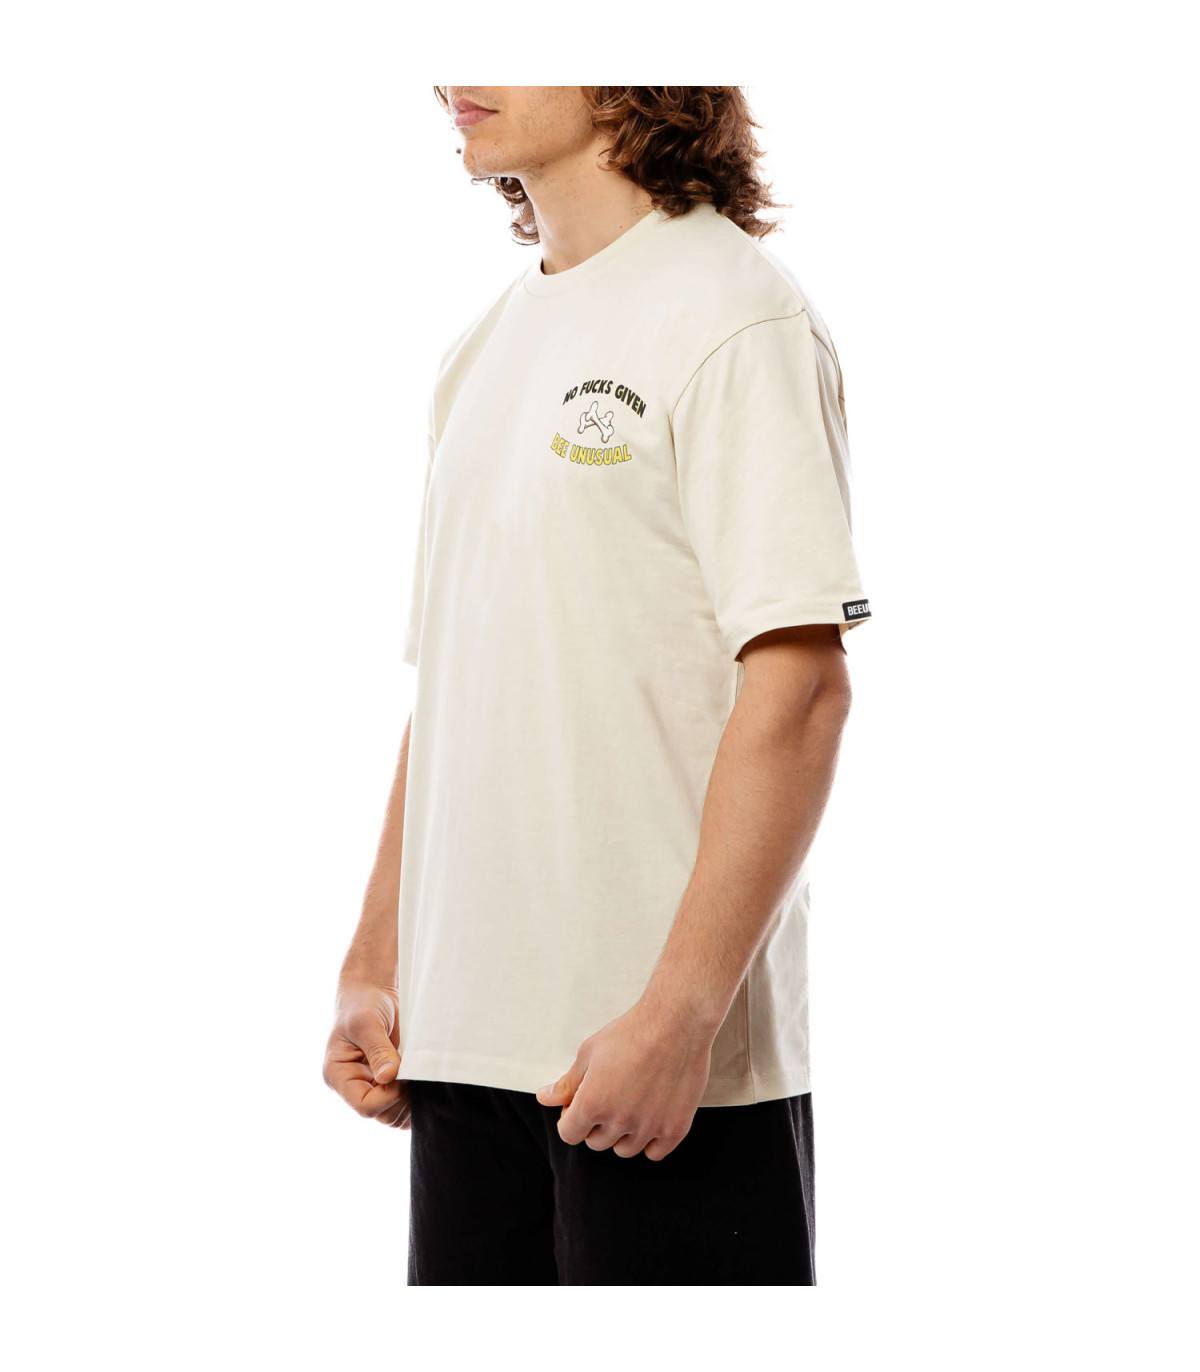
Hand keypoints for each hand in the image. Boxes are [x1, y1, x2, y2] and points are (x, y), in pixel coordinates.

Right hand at [323, 984, 410, 1127]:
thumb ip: (378, 1050)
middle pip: (381, 1115)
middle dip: (402, 1099)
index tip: (401, 1074)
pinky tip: (421, 1077)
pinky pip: (404, 1103)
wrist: (372, 991)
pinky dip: (416, 1096)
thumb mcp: (366, 1023)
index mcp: (339, 1076)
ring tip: (417, 1073)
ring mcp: (373, 1086)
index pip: (364, 1106)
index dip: (388, 1097)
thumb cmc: (362, 1003)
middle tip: (413, 1073)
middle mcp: (355, 1086)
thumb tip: (390, 1078)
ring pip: (394, 1114)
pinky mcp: (390, 1082)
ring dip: (411, 1100)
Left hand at [535, 998, 717, 1159]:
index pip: (569, 1134)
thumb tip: (544, 1098)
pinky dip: (650, 1141)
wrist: (675, 1022)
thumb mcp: (589, 1053)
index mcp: (592, 1104)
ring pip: (624, 1149)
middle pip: (596, 1142)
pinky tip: (650, 1117)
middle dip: (595, 1123)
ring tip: (630, 1104)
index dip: (570, 1118)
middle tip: (609, 1096)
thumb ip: (567, 1083)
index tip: (580, 1103)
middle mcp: (619, 1121)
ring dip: (622, 1134)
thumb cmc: (629, 1033)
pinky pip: (654, 1152)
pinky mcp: (675, 1128)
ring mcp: (649, 1127)